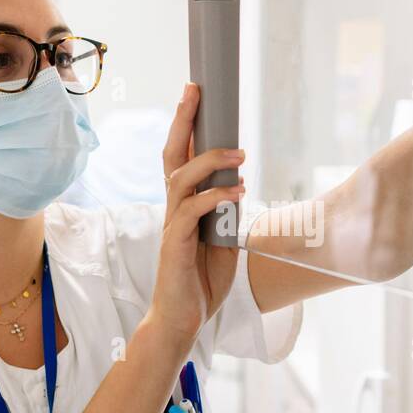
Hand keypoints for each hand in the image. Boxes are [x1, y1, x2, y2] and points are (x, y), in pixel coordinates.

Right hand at [146, 82, 243, 346]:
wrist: (181, 322)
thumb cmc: (199, 284)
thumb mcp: (220, 243)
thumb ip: (225, 216)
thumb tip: (237, 191)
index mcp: (183, 207)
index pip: (182, 158)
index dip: (187, 127)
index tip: (196, 97)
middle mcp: (173, 210)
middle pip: (172, 155)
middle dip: (183, 121)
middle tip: (195, 90)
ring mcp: (172, 226)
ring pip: (182, 178)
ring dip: (212, 161)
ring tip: (241, 153)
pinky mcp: (175, 245)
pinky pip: (192, 212)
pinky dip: (216, 197)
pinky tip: (237, 192)